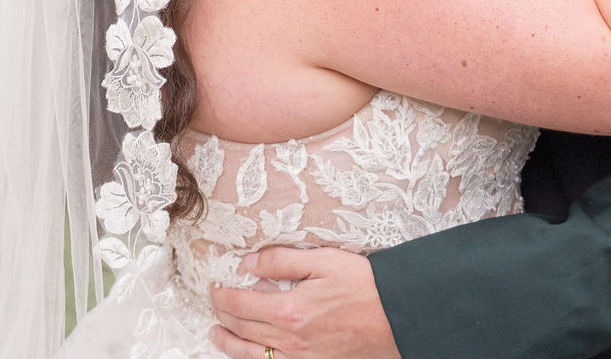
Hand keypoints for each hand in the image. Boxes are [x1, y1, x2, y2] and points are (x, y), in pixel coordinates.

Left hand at [208, 246, 401, 358]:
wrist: (396, 316)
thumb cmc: (364, 285)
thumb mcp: (323, 260)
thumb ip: (282, 261)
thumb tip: (248, 264)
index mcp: (289, 311)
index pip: (241, 305)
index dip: (222, 296)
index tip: (214, 287)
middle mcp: (290, 341)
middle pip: (243, 330)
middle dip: (222, 316)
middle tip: (213, 303)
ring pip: (252, 356)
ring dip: (229, 345)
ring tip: (215, 335)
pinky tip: (250, 353)